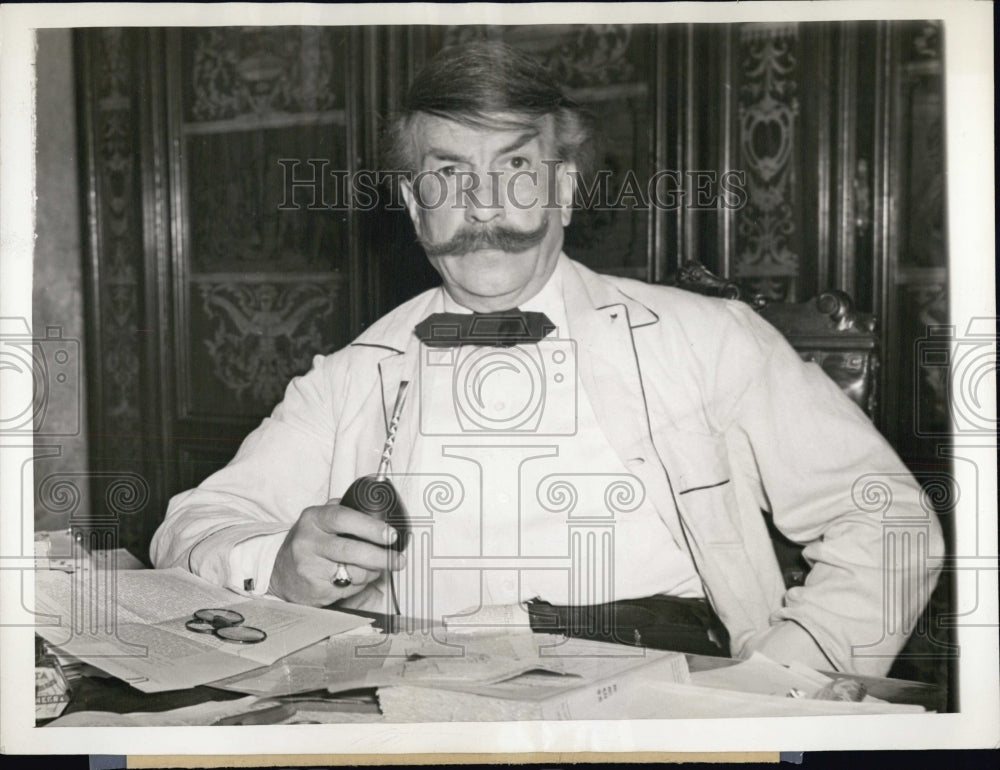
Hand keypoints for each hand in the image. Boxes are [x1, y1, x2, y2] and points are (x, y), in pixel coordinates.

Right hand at [268, 498, 404, 605]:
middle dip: (381, 556)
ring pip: (354, 573)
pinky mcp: (315, 590)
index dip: (370, 527)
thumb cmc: (308, 542)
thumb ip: (344, 511)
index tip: (391, 534)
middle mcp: (308, 542)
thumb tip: (378, 511)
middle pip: (351, 550)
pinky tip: (356, 577)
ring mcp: (310, 568)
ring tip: (374, 567)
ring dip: (373, 572)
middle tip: (398, 560)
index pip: (343, 518)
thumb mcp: (319, 519)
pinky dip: (360, 584)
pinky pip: (349, 588)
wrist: (280, 573)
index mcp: (313, 519)